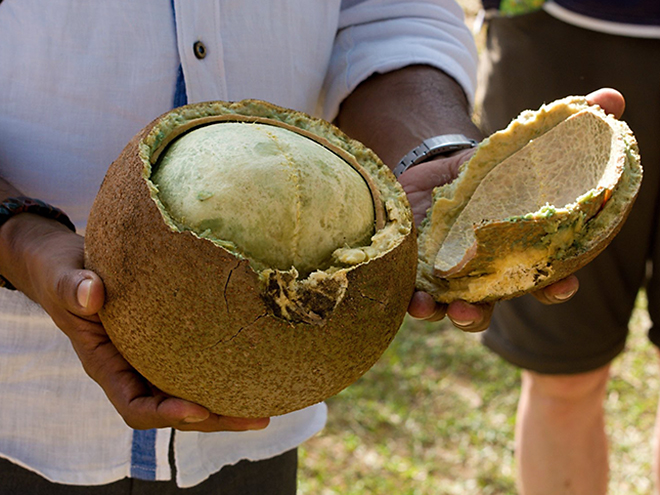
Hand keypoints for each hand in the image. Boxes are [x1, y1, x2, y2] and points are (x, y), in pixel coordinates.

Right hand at [0, 213, 269, 431]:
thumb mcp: (64, 280)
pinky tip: (252, 371)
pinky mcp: (168, 346)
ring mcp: (151, 362)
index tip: (198, 408)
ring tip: (265, 408)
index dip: (165, 414)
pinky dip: (221, 374)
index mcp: (106, 367)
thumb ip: (74, 288)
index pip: (135, 406)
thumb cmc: (65, 275)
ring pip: (189, 394)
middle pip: (174, 410)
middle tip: (257, 419)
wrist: (73, 268)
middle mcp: (132, 372)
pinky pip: (195, 368)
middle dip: (213, 418)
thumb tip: (92, 292)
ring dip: (224, 404)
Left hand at [401, 87, 625, 330]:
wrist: (434, 169)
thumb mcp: (520, 150)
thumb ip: (562, 131)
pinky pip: (416, 295)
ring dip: (446, 315)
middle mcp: (485, 274)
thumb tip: (614, 99)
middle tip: (473, 309)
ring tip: (436, 308)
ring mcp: (449, 276)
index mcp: (518, 253)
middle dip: (482, 314)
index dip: (556, 287)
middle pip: (489, 306)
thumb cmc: (487, 171)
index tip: (562, 286)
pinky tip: (412, 297)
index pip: (543, 280)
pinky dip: (414, 300)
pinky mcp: (417, 271)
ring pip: (451, 309)